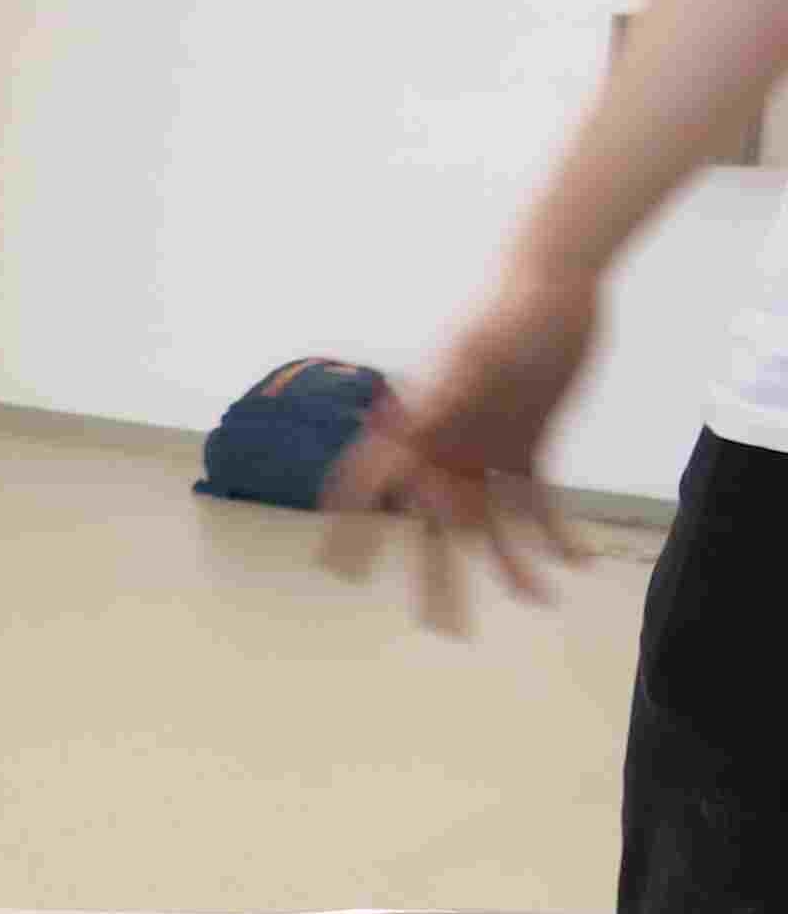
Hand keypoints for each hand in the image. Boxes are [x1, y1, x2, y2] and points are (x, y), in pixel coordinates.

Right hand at [320, 266, 598, 632]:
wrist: (558, 284)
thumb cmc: (506, 310)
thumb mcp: (475, 356)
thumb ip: (445, 395)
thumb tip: (405, 429)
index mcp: (418, 427)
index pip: (371, 485)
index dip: (352, 529)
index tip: (339, 570)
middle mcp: (444, 447)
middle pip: (434, 524)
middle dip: (439, 578)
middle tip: (444, 630)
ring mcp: (484, 449)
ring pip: (490, 523)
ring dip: (511, 562)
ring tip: (537, 599)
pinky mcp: (528, 445)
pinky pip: (537, 502)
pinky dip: (554, 531)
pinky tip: (575, 561)